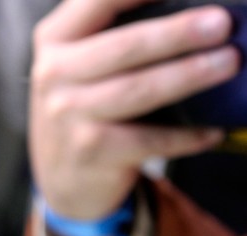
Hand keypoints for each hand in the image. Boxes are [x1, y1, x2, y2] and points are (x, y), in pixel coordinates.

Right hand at [29, 0, 238, 220]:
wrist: (62, 172)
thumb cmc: (86, 101)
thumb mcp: (82, 57)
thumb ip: (116, 26)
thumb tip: (192, 10)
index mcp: (56, 38)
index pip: (99, 1)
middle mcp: (54, 73)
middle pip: (123, 47)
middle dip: (176, 34)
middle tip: (221, 24)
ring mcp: (68, 114)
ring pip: (137, 91)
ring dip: (188, 75)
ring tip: (228, 63)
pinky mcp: (90, 151)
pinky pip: (148, 140)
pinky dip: (185, 136)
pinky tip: (212, 130)